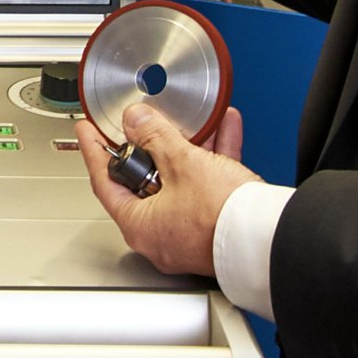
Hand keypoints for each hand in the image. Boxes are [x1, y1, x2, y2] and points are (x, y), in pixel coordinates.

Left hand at [80, 103, 256, 278]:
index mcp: (139, 225)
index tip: (88, 131)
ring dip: (189, 146)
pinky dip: (213, 158)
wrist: (269, 238)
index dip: (94, 150)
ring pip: (180, 180)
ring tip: (195, 119)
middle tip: (148, 121)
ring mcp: (187, 232)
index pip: (104, 181)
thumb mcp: (182, 163)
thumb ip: (155, 136)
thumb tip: (136, 121)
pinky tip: (225, 130)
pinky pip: (207, 186)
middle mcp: (160, 234)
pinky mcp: (214, 226)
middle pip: (144, 179)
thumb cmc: (224, 217)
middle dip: (153, 143)